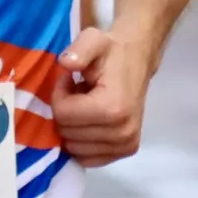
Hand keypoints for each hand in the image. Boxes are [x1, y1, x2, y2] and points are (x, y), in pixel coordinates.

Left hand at [50, 26, 146, 166]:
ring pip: (74, 147)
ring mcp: (125, 144)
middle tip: (78, 92)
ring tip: (86, 105)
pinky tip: (90, 120)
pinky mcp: (125, 151)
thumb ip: (79, 49)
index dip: (60, 95)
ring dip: (74, 126)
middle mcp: (122, 132)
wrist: (137, 59)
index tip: (70, 80)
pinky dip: (82, 141)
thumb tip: (66, 63)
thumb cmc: (112, 51)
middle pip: (67, 133)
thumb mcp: (93, 40)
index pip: (63, 115)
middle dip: (66, 111)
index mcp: (113, 108)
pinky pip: (87, 158)